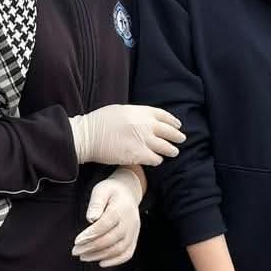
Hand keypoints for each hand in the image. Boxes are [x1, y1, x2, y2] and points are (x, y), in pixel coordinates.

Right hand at [69, 104, 184, 166]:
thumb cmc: (100, 122)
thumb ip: (136, 114)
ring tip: (173, 152)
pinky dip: (157, 160)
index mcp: (141, 111)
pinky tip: (156, 160)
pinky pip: (155, 159)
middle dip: (177, 136)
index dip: (173, 121)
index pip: (164, 116)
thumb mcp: (121, 110)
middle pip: (169, 131)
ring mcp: (143, 140)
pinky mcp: (138, 154)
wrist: (88, 136)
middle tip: (181, 139)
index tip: (177, 125)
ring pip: (166, 147)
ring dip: (171, 150)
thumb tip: (145, 120)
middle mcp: (145, 124)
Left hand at [72, 168, 142, 266]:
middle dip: (91, 247)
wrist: (128, 193)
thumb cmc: (111, 191)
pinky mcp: (134, 238)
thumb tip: (91, 218)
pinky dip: (115, 261)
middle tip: (75, 251)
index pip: (105, 225)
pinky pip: (127, 253)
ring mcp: (133, 231)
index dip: (90, 234)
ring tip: (83, 257)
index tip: (77, 241)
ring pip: (118, 249)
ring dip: (100, 255)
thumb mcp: (101, 190)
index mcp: (121, 208)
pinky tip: (101, 263)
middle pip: (111, 239)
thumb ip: (96, 203)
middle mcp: (130, 222)